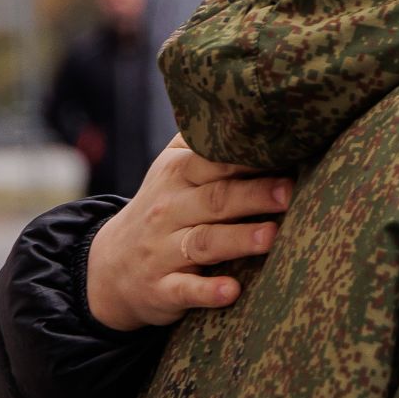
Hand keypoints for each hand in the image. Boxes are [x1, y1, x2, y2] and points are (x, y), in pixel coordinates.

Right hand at [86, 135, 291, 330]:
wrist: (108, 267)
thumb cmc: (164, 208)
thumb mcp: (174, 169)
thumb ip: (205, 140)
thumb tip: (251, 106)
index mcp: (178, 174)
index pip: (211, 160)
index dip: (246, 156)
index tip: (285, 151)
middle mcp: (169, 210)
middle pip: (215, 199)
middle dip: (253, 194)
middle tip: (290, 191)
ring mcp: (162, 250)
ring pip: (203, 242)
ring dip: (238, 239)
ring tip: (271, 236)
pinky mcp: (160, 288)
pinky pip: (183, 290)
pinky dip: (207, 291)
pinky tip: (232, 292)